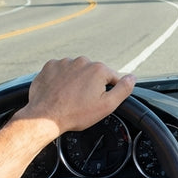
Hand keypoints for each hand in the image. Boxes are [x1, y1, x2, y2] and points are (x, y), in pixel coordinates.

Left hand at [14, 57, 134, 135]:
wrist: (45, 116)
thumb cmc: (76, 113)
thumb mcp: (107, 106)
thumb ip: (123, 89)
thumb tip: (132, 77)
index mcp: (98, 69)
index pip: (112, 78)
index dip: (108, 91)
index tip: (98, 101)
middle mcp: (82, 61)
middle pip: (93, 73)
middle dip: (91, 85)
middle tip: (83, 102)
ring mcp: (64, 62)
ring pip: (77, 71)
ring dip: (76, 81)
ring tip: (70, 98)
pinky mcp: (50, 66)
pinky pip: (61, 71)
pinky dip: (61, 79)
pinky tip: (60, 92)